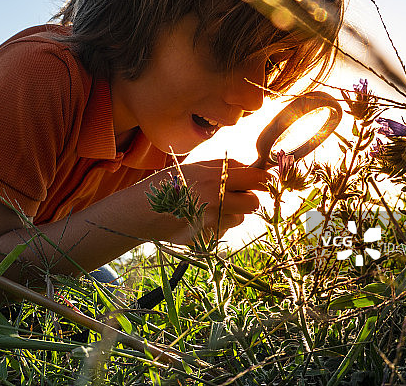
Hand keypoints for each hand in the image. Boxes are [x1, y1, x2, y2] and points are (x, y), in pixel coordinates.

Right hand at [147, 159, 267, 244]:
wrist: (139, 212)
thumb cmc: (166, 185)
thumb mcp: (193, 168)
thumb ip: (222, 167)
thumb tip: (249, 167)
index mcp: (215, 177)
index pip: (256, 178)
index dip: (265, 179)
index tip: (266, 180)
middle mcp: (216, 199)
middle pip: (254, 203)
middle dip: (249, 199)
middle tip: (237, 196)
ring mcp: (211, 221)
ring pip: (240, 219)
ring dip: (232, 214)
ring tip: (210, 207)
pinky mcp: (205, 238)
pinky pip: (223, 232)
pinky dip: (217, 226)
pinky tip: (199, 219)